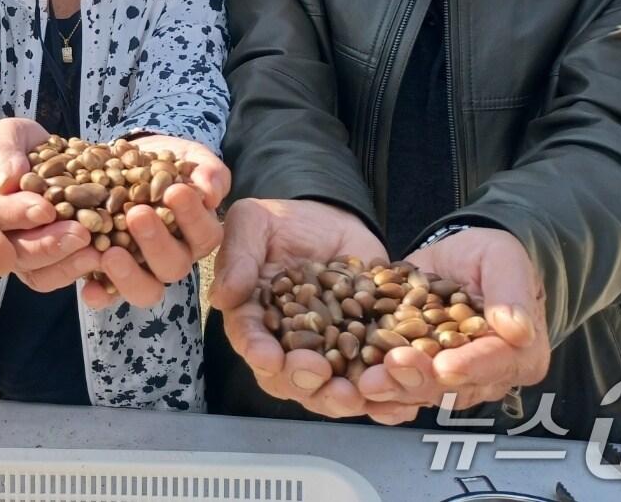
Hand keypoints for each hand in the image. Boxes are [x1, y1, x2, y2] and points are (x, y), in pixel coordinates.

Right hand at [0, 118, 94, 290]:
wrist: (42, 157)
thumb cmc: (20, 145)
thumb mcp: (10, 134)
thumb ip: (5, 149)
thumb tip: (9, 179)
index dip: (18, 214)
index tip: (46, 209)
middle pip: (14, 252)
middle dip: (47, 244)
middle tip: (81, 234)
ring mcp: (18, 253)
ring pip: (34, 273)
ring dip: (65, 263)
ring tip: (96, 252)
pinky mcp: (43, 264)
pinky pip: (54, 278)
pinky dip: (78, 271)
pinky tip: (101, 258)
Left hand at [80, 135, 230, 309]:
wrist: (126, 163)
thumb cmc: (164, 163)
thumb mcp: (188, 158)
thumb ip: (207, 172)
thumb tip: (210, 192)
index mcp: (197, 234)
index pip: (204, 234)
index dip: (192, 217)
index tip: (176, 191)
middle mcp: (173, 257)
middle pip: (174, 266)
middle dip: (156, 242)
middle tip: (138, 214)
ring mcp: (143, 270)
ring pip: (145, 288)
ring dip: (129, 275)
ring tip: (110, 253)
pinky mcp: (111, 276)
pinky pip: (108, 295)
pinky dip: (100, 295)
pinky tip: (89, 289)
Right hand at [208, 199, 420, 423]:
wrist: (331, 219)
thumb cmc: (283, 221)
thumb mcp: (253, 222)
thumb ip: (239, 255)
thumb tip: (222, 296)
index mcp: (253, 315)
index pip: (249, 337)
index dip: (257, 350)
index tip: (269, 358)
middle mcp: (285, 343)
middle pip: (287, 376)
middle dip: (302, 381)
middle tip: (319, 374)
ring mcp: (326, 352)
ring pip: (328, 388)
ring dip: (340, 398)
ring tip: (356, 395)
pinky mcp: (363, 350)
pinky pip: (372, 379)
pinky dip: (385, 395)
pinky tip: (399, 400)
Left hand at [356, 227, 548, 414]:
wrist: (456, 259)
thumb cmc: (488, 256)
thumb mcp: (503, 260)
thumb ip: (511, 292)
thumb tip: (518, 330)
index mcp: (519, 354)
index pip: (496, 363)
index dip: (471, 366)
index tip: (446, 366)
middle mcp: (487, 376)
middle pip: (455, 386)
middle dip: (421, 379)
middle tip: (391, 369)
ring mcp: (450, 380)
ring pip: (423, 391)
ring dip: (394, 388)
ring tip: (366, 381)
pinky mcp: (419, 373)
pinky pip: (399, 389)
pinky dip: (379, 391)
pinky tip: (354, 389)